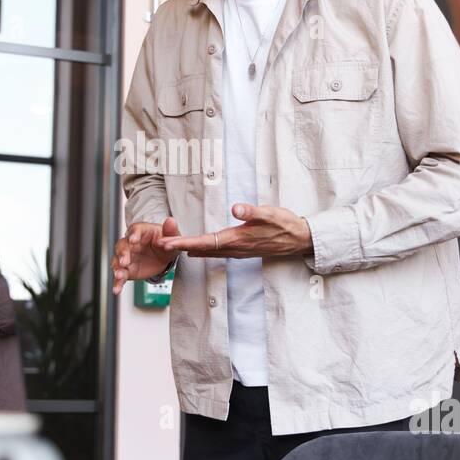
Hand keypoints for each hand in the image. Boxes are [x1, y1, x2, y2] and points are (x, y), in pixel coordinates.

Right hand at [112, 217, 179, 294]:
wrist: (164, 257)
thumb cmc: (165, 243)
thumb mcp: (172, 237)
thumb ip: (171, 230)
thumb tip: (171, 221)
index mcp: (141, 231)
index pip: (135, 230)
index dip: (133, 234)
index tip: (133, 239)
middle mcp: (130, 243)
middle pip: (122, 245)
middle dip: (122, 253)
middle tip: (125, 261)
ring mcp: (127, 257)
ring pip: (117, 261)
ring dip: (117, 268)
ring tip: (119, 275)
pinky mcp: (127, 270)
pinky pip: (120, 276)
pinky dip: (117, 282)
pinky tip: (117, 289)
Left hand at [159, 203, 312, 258]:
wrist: (299, 239)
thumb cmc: (285, 224)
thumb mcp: (270, 213)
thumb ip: (252, 211)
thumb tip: (235, 208)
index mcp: (237, 238)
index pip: (205, 241)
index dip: (185, 242)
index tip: (168, 243)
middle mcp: (235, 247)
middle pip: (202, 249)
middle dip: (180, 247)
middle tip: (160, 245)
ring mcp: (238, 250)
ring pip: (208, 252)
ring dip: (189, 249)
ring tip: (171, 247)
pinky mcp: (241, 249)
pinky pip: (216, 252)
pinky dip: (202, 250)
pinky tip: (196, 250)